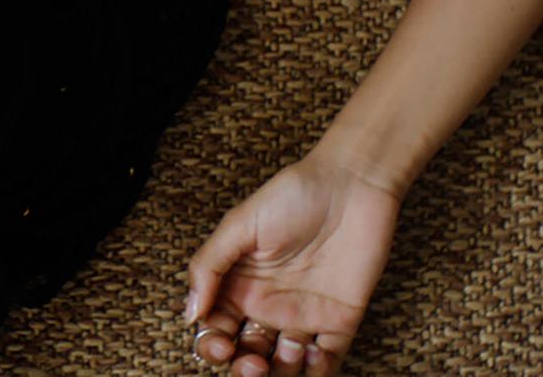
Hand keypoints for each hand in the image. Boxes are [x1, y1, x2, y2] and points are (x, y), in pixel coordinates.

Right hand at [184, 152, 402, 376]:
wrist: (351, 185)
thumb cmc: (292, 195)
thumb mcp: (239, 224)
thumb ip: (209, 266)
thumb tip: (190, 313)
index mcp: (239, 285)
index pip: (216, 330)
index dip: (212, 346)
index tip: (220, 344)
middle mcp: (268, 306)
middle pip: (246, 353)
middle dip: (243, 368)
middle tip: (250, 362)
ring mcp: (304, 315)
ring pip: (284, 365)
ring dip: (278, 373)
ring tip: (282, 356)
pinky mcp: (340, 320)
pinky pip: (328, 361)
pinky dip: (318, 371)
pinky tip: (313, 355)